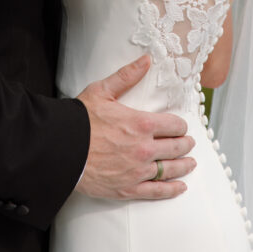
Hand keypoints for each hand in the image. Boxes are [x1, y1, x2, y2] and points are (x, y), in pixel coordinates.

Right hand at [77, 55, 195, 200]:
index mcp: (141, 123)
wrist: (62, 149)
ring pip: (170, 169)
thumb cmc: (80, 120)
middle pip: (175, 147)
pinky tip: (180, 187)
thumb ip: (127, 76)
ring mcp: (138, 171)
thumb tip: (145, 60)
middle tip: (189, 143)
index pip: (173, 125)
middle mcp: (144, 148)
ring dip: (183, 165)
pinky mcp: (129, 188)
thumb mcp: (103, 91)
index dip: (180, 125)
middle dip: (185, 144)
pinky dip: (171, 189)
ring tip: (190, 163)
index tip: (181, 126)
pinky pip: (157, 191)